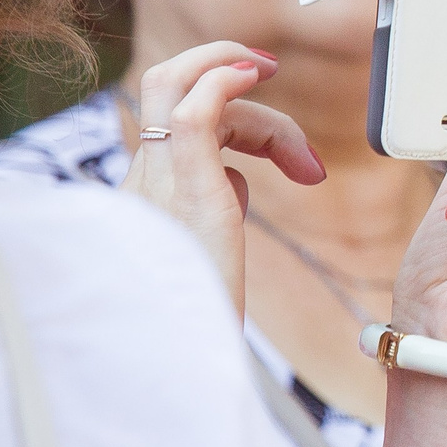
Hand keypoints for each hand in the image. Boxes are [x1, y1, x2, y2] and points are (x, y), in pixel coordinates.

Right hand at [120, 43, 326, 309]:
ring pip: (184, 93)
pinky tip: (253, 74)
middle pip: (172, 92)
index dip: (221, 98)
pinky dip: (222, 79)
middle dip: (229, 76)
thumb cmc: (196, 321)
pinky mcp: (187, 195)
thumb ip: (212, 207)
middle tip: (281, 93)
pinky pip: (195, 113)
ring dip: (261, 113)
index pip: (172, 117)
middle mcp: (140, 181)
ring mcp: (157, 184)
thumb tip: (238, 179)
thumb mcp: (203, 250)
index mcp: (143, 193)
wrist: (177, 372)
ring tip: (306, 167)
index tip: (266, 116)